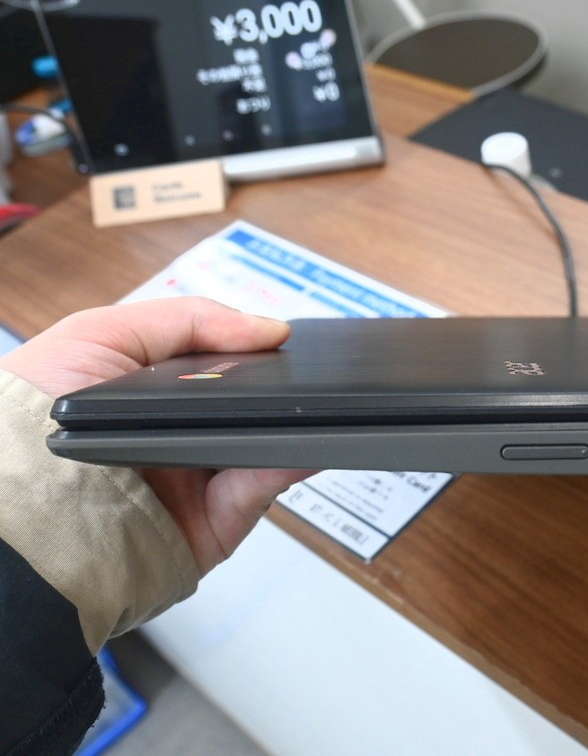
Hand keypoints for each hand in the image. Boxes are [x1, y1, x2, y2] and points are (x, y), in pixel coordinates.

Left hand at [0, 297, 315, 573]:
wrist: (14, 511)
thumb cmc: (28, 417)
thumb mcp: (98, 335)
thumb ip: (185, 319)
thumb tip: (269, 328)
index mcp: (152, 392)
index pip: (222, 363)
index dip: (253, 347)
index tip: (279, 337)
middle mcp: (179, 434)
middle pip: (252, 405)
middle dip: (280, 387)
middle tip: (297, 370)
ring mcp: (200, 479)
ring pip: (266, 444)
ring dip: (288, 423)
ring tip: (304, 402)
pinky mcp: (217, 522)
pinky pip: (262, 488)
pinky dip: (285, 463)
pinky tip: (298, 440)